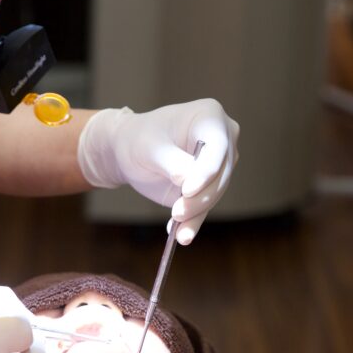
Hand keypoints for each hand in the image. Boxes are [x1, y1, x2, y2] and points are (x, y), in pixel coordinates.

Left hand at [77, 99, 239, 244]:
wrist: (129, 151)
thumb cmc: (138, 139)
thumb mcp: (148, 147)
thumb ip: (170, 161)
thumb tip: (188, 179)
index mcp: (210, 116)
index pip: (217, 146)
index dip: (206, 170)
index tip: (187, 190)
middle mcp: (223, 138)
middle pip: (220, 173)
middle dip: (199, 197)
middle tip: (177, 214)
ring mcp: (219, 163)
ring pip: (215, 193)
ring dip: (196, 215)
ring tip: (179, 234)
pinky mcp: (209, 185)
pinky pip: (205, 206)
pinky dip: (193, 223)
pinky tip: (181, 236)